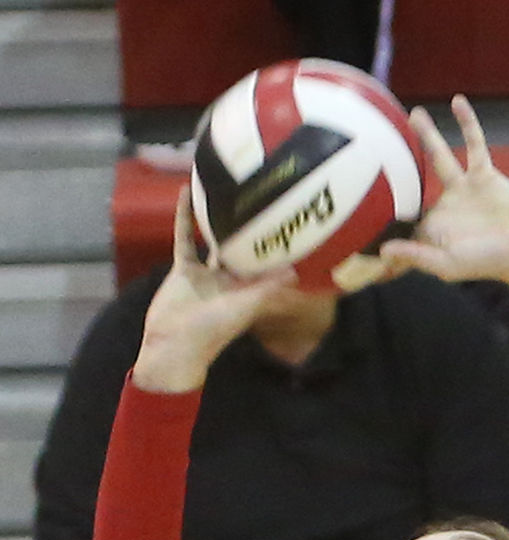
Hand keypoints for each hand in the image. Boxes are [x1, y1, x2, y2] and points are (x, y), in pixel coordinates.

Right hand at [133, 188, 295, 392]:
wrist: (174, 343)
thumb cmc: (213, 329)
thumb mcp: (245, 306)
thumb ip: (268, 288)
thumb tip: (295, 272)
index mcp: (247, 289)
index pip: (264, 263)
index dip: (273, 244)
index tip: (284, 218)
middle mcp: (229, 279)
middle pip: (241, 248)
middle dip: (248, 226)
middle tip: (256, 194)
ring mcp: (205, 272)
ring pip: (213, 239)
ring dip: (216, 217)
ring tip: (224, 188)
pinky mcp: (183, 267)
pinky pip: (185, 237)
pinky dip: (184, 216)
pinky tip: (187, 192)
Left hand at [379, 96, 508, 302]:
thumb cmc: (487, 264)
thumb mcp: (447, 265)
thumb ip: (415, 256)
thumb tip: (382, 250)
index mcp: (431, 228)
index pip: (401, 217)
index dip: (380, 211)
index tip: (356, 199)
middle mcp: (444, 206)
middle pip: (414, 180)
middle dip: (396, 166)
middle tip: (374, 145)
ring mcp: (464, 189)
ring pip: (440, 155)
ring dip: (428, 134)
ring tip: (413, 114)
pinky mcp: (484, 175)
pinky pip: (474, 144)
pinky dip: (467, 123)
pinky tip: (457, 101)